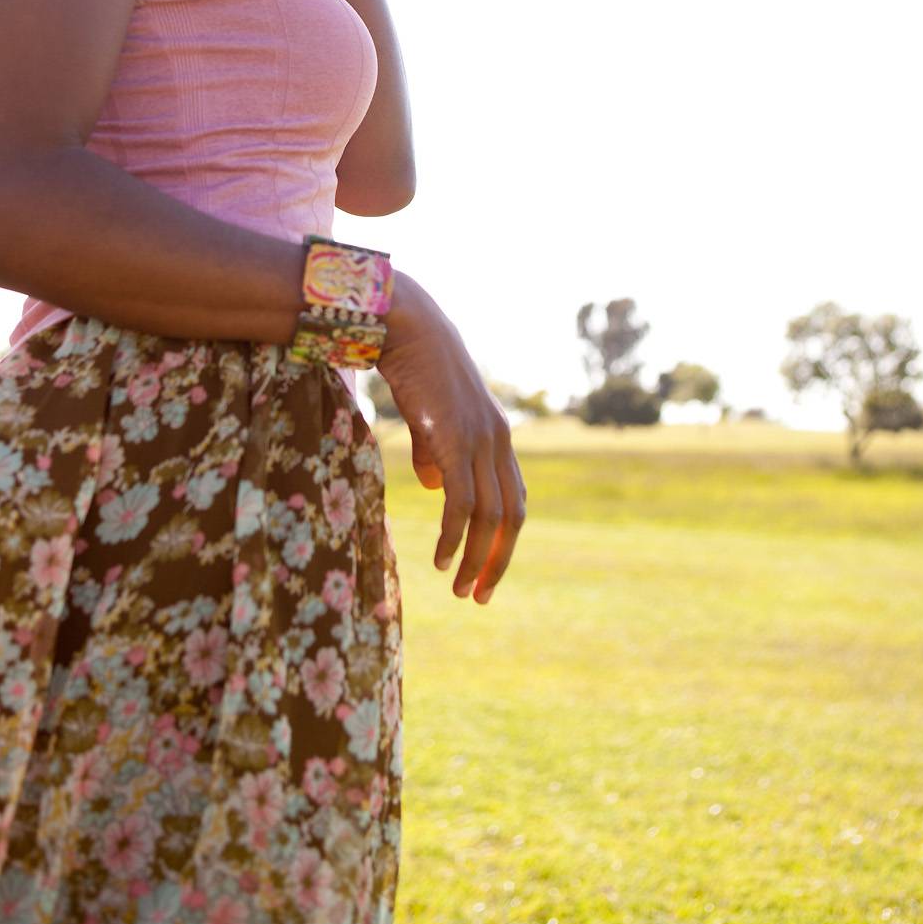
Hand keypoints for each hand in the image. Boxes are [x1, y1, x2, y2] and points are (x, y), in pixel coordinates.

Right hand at [377, 274, 527, 605]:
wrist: (409, 327)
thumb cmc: (416, 368)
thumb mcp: (433, 416)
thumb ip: (437, 452)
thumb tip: (434, 489)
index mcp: (498, 436)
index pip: (513, 501)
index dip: (504, 540)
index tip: (486, 571)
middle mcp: (498, 441)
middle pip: (510, 517)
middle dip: (497, 560)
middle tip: (480, 596)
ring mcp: (479, 441)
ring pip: (488, 516)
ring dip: (476, 559)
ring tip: (461, 589)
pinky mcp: (455, 441)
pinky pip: (461, 503)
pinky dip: (455, 538)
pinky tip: (443, 561)